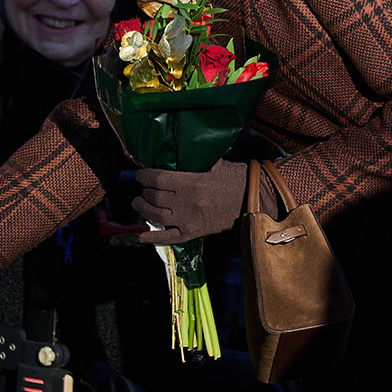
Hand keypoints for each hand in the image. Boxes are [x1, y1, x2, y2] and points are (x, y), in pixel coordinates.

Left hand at [133, 159, 247, 244]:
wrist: (254, 201)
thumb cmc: (236, 179)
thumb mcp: (216, 164)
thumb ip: (196, 161)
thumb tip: (180, 152)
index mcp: (191, 182)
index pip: (157, 179)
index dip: (144, 176)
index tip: (139, 174)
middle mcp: (186, 202)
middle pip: (153, 197)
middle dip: (143, 191)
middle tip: (141, 188)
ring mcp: (188, 220)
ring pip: (155, 216)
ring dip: (142, 209)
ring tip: (137, 203)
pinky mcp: (193, 233)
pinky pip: (168, 238)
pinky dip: (153, 238)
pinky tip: (141, 236)